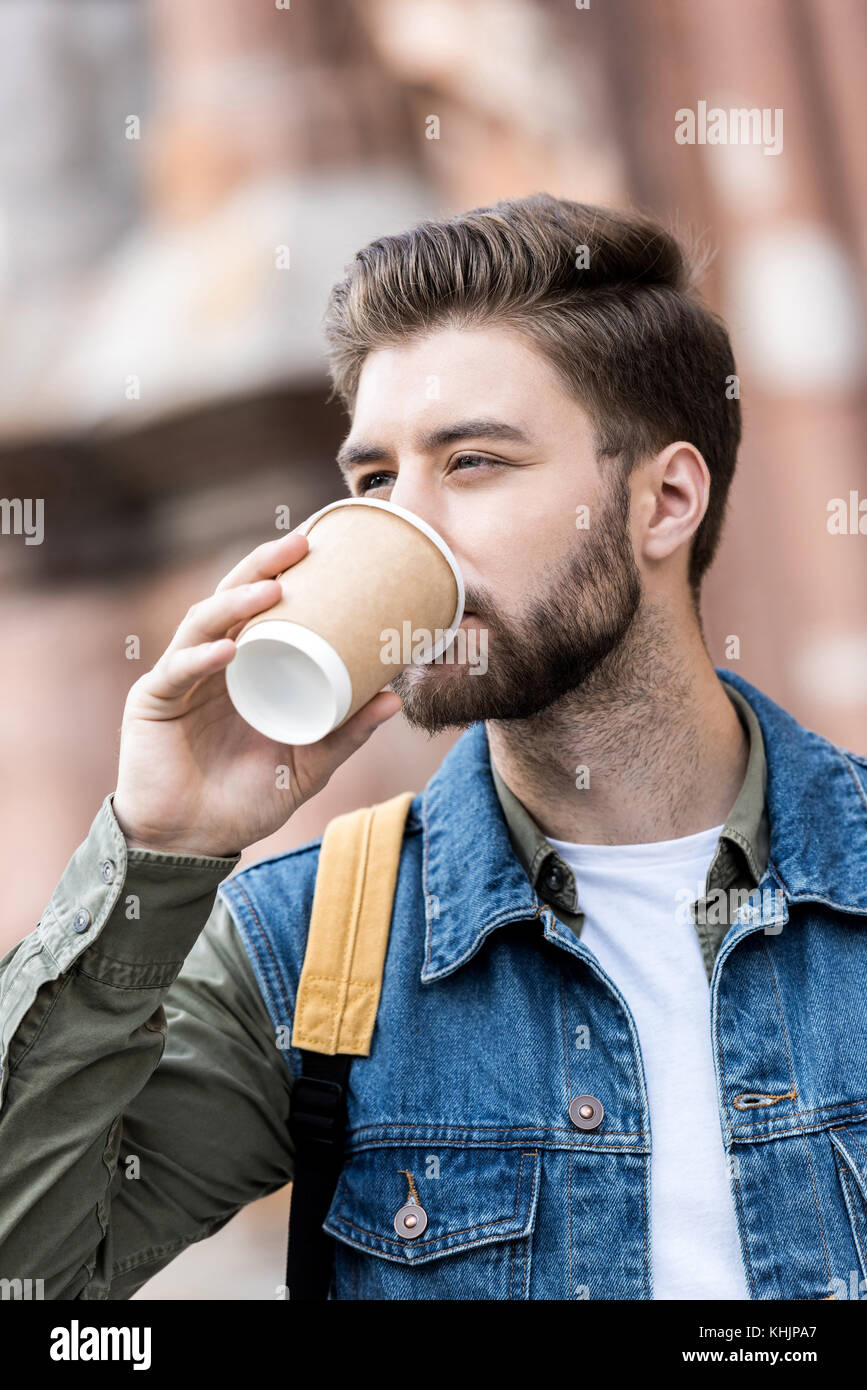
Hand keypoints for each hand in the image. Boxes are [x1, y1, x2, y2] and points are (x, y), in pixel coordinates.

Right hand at [112, 531, 401, 856]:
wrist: (192, 843)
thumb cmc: (246, 800)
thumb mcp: (308, 765)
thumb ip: (346, 734)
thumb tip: (396, 698)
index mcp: (242, 666)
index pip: (258, 606)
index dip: (281, 572)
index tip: (320, 547)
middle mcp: (209, 662)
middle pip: (230, 598)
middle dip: (262, 566)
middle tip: (301, 545)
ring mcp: (179, 679)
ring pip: (202, 622)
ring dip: (236, 600)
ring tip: (274, 588)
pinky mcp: (152, 702)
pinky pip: (177, 672)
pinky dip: (202, 657)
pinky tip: (230, 647)